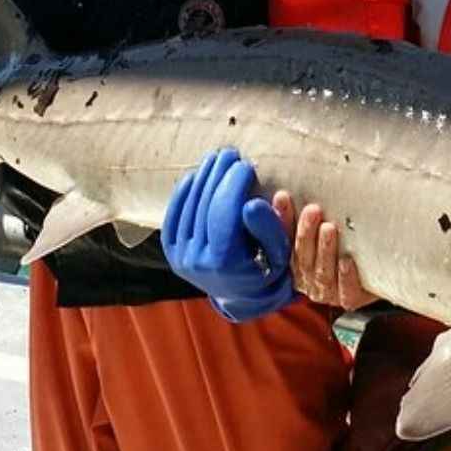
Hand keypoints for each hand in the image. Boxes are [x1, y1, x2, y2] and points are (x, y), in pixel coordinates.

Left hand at [163, 148, 293, 321]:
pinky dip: (183, 193)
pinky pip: (174, 216)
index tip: (246, 164)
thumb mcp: (279, 252)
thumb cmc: (267, 270)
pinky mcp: (171, 252)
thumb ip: (268, 228)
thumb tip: (251, 203)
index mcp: (224, 264)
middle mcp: (196, 262)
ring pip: (188, 207)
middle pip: (205, 206)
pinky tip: (196, 175)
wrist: (242, 296)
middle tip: (230, 153)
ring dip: (202, 177)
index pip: (224, 213)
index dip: (234, 184)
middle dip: (218, 175)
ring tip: (216, 159)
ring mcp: (180, 257)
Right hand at [272, 191, 376, 309]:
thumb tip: (292, 184)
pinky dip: (346, 278)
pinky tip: (347, 261)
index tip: (283, 196)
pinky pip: (346, 293)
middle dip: (305, 232)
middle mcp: (307, 278)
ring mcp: (327, 291)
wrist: (377, 273)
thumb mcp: (324, 227)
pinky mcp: (349, 299)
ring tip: (330, 228)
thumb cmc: (345, 244)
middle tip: (313, 210)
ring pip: (322, 273)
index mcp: (294, 261)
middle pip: (302, 256)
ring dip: (325, 250)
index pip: (284, 239)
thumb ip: (309, 212)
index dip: (282, 219)